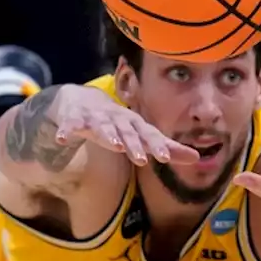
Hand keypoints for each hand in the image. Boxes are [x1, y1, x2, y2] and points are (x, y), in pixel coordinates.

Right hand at [52, 87, 198, 166]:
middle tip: (142, 159)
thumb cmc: (119, 123)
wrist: (82, 101)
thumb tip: (198, 158)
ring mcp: (96, 117)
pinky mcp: (74, 118)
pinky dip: (66, 130)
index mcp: (135, 124)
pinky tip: (62, 139)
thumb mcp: (142, 135)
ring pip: (103, 126)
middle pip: (128, 131)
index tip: (164, 158)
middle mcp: (118, 118)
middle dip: (135, 144)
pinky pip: (70, 124)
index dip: (156, 145)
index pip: (149, 135)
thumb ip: (167, 148)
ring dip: (108, 134)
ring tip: (114, 145)